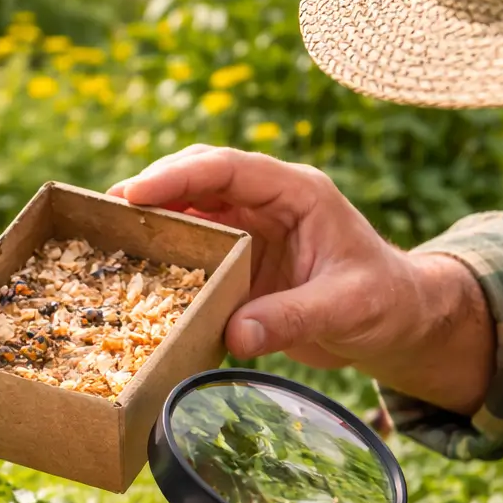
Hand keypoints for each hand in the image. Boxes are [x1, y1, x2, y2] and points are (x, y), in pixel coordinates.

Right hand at [107, 145, 492, 414]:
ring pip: (191, 208)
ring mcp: (252, 229)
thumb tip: (237, 333)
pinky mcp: (241, 260)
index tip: (136, 192)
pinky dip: (164, 253)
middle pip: (201, 177)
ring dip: (152, 218)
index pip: (230, 170)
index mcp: (298, 193)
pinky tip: (133, 268)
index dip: (180, 176)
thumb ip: (293, 318)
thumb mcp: (346, 309)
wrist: (396, 322)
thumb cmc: (384, 303)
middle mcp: (269, 203)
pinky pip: (194, 247)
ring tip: (106, 232)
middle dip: (154, 187)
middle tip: (107, 208)